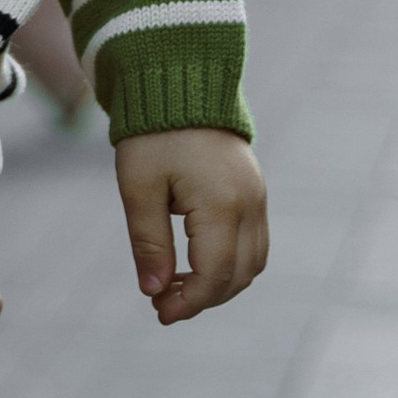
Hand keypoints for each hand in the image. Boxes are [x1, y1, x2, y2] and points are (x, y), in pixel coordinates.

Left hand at [115, 127, 267, 323]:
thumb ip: (149, 242)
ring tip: (176, 287)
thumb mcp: (139, 188)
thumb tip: (154, 291)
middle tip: (163, 305)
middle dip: (205, 298)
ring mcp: (258, 198)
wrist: (182, 84)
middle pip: (240, 275)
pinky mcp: (255, 193)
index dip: (190, 302)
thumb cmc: (153, 135)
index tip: (159, 313)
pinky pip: (255, 243)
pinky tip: (193, 264)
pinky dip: (230, 263)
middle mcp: (250, 205)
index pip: (214, 275)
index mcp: (222, 205)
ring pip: (253, 262)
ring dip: (220, 284)